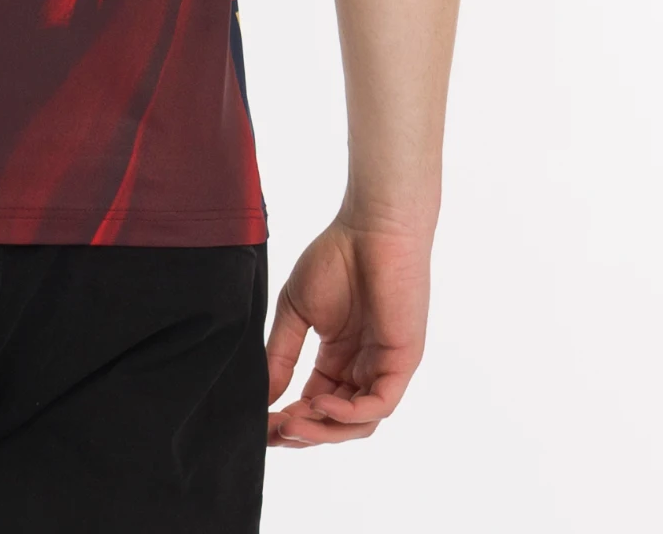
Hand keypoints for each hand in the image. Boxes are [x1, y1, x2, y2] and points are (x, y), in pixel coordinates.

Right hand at [265, 216, 430, 447]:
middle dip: (303, 433)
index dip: (289, 420)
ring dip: (323, 430)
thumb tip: (263, 397)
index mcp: (338, 358)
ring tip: (291, 423)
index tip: (260, 427)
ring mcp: (384, 368)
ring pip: (358, 423)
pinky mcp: (402, 363)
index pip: (314, 404)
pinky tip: (319, 403)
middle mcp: (362, 369)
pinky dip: (348, 413)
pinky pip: (378, 405)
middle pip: (335, 422)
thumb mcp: (296, 311)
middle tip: (273, 432)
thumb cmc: (335, 258)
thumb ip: (281, 354)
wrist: (371, 228)